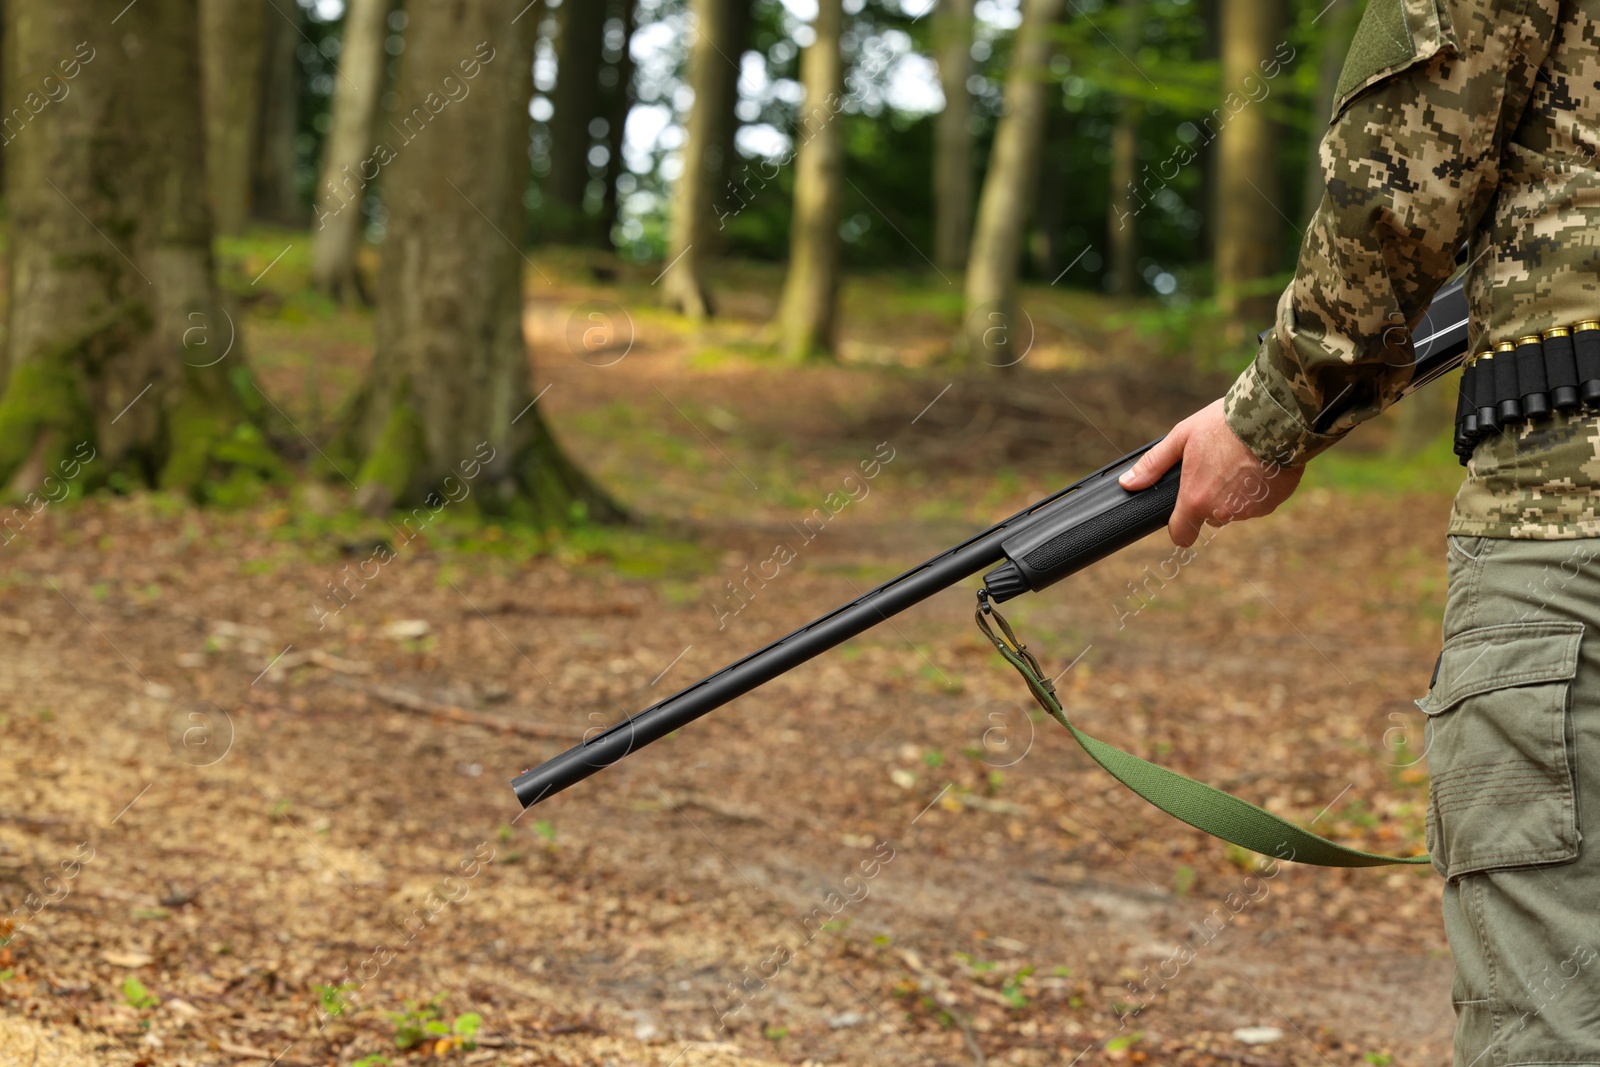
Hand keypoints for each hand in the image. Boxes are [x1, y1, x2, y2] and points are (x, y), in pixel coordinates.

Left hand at [1117, 398, 1302, 547]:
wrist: (1273, 417)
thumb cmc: (1224, 424)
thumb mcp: (1182, 438)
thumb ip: (1154, 465)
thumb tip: (1127, 483)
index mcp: (1196, 500)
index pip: (1182, 536)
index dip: (1180, 526)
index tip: (1182, 513)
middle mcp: (1222, 511)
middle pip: (1210, 516)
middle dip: (1210, 498)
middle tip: (1216, 466)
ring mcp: (1250, 510)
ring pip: (1235, 508)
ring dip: (1234, 493)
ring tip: (1238, 461)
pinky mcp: (1272, 503)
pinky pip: (1259, 502)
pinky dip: (1256, 489)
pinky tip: (1257, 465)